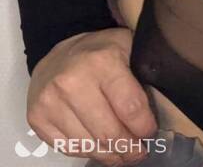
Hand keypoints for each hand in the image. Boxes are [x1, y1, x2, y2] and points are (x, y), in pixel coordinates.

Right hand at [27, 26, 158, 165]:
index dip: (144, 127)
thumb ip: (143, 71)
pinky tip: (100, 147)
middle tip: (139, 152)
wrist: (58, 52)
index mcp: (102, 61)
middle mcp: (73, 81)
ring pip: (89, 145)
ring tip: (122, 154)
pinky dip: (88, 152)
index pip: (131, 108)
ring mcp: (51, 101)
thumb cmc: (99, 52)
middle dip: (129, 148)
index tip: (150, 132)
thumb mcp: (127, 47)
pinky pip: (70, 149)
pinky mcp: (38, 118)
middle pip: (109, 133)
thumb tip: (163, 106)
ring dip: (111, 155)